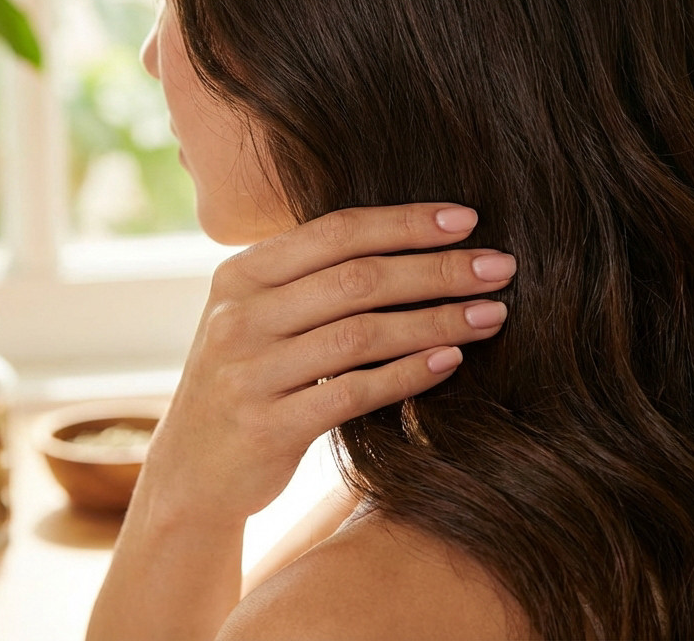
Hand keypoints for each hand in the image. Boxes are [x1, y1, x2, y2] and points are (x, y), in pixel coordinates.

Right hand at [137, 203, 515, 527]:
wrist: (192, 474)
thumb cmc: (249, 382)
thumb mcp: (260, 318)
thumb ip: (314, 280)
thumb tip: (418, 241)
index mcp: (240, 275)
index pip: (336, 231)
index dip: (405, 222)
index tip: (468, 220)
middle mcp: (239, 316)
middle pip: (357, 278)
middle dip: (438, 268)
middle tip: (501, 266)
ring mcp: (249, 372)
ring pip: (362, 334)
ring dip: (437, 320)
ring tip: (492, 315)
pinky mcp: (267, 426)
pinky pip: (354, 392)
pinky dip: (408, 374)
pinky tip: (452, 361)